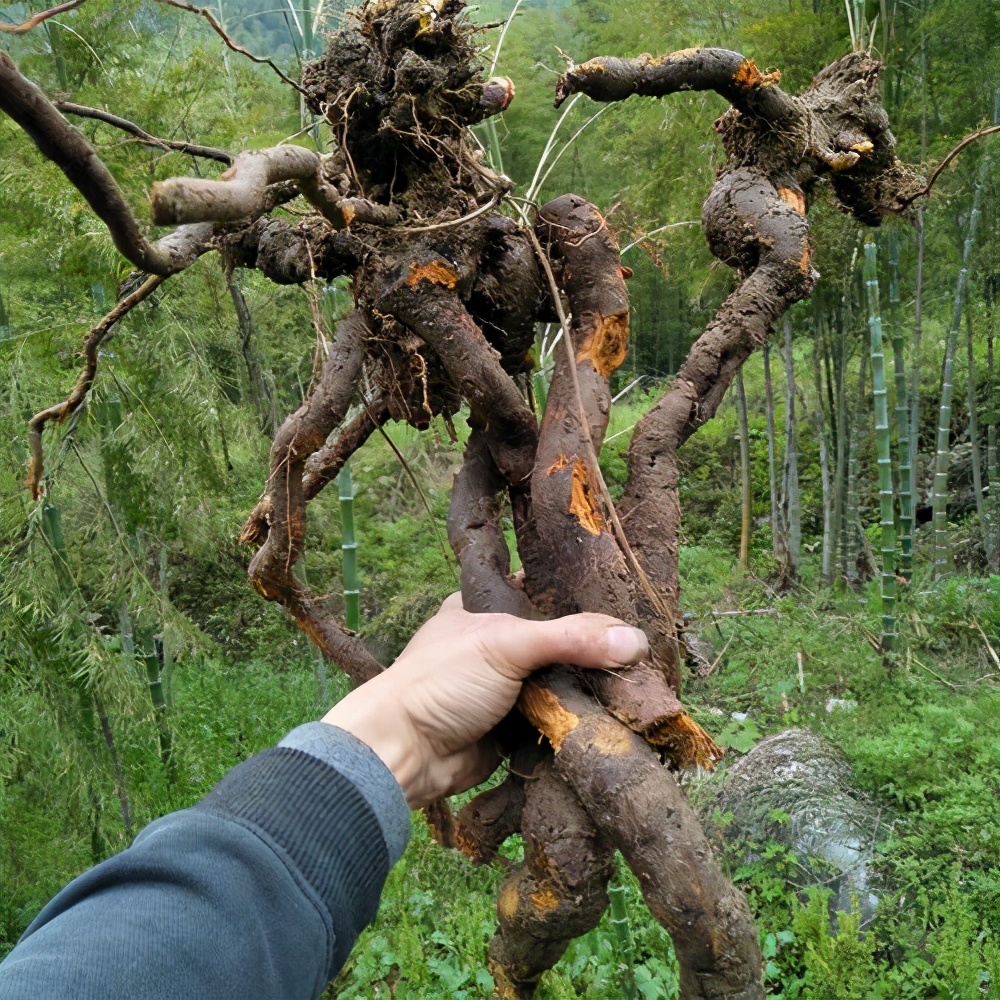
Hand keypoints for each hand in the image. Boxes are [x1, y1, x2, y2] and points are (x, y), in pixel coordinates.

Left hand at [321, 592, 648, 807]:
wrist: (406, 753)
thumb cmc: (442, 681)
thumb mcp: (506, 643)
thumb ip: (570, 638)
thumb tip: (637, 641)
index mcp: (482, 607)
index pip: (539, 590)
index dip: (576, 593)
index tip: (625, 597)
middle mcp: (496, 645)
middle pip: (557, 641)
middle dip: (593, 647)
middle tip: (644, 647)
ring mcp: (505, 688)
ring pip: (560, 682)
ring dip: (590, 687)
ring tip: (644, 680)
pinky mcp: (514, 728)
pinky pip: (556, 720)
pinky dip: (579, 720)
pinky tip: (619, 714)